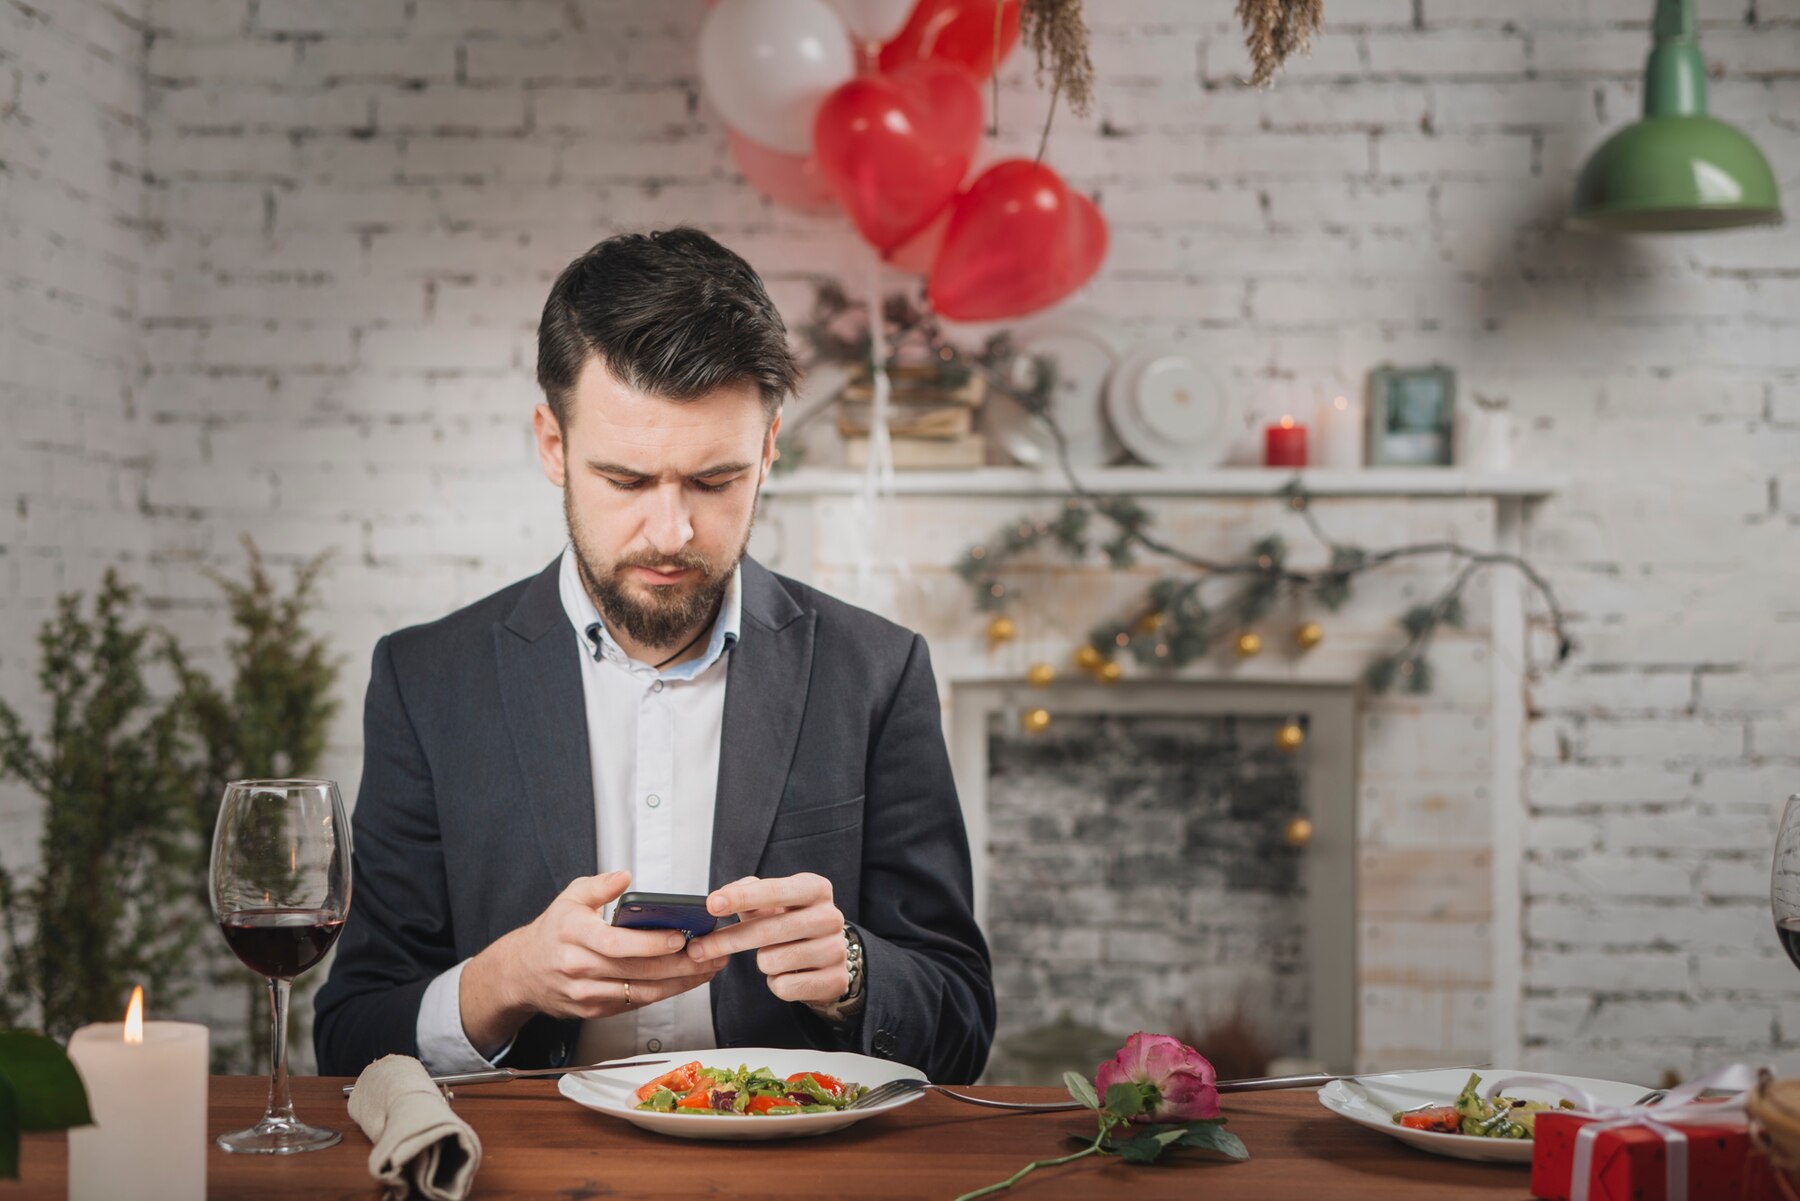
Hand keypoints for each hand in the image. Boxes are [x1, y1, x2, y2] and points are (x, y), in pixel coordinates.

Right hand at [460, 872, 726, 1047]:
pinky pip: (636, 1003)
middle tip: (710, 952)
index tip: (678, 937)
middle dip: (679, 964)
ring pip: (642, 992)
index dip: (649, 943)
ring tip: (708, 967)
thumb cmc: (552, 932)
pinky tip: (686, 980)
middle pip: (636, 971)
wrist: (522, 972)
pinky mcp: (595, 1010)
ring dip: (680, 982)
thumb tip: (624, 878)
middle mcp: (579, 967)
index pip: (615, 944)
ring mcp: (587, 994)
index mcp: (573, 935)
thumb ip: (599, 885)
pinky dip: (664, 992)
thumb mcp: (570, 897)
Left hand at [685, 873, 846, 1004]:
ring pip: (772, 961)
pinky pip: (784, 986)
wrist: (828, 955)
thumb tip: (721, 896)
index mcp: (816, 889)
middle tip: (698, 949)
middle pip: (766, 931)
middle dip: (726, 941)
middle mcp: (830, 917)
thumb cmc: (792, 922)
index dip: (741, 897)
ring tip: (774, 955)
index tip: (711, 904)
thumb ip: (747, 892)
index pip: (774, 890)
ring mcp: (835, 950)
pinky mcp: (835, 980)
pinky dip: (776, 982)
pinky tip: (787, 972)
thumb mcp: (774, 901)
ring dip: (763, 962)